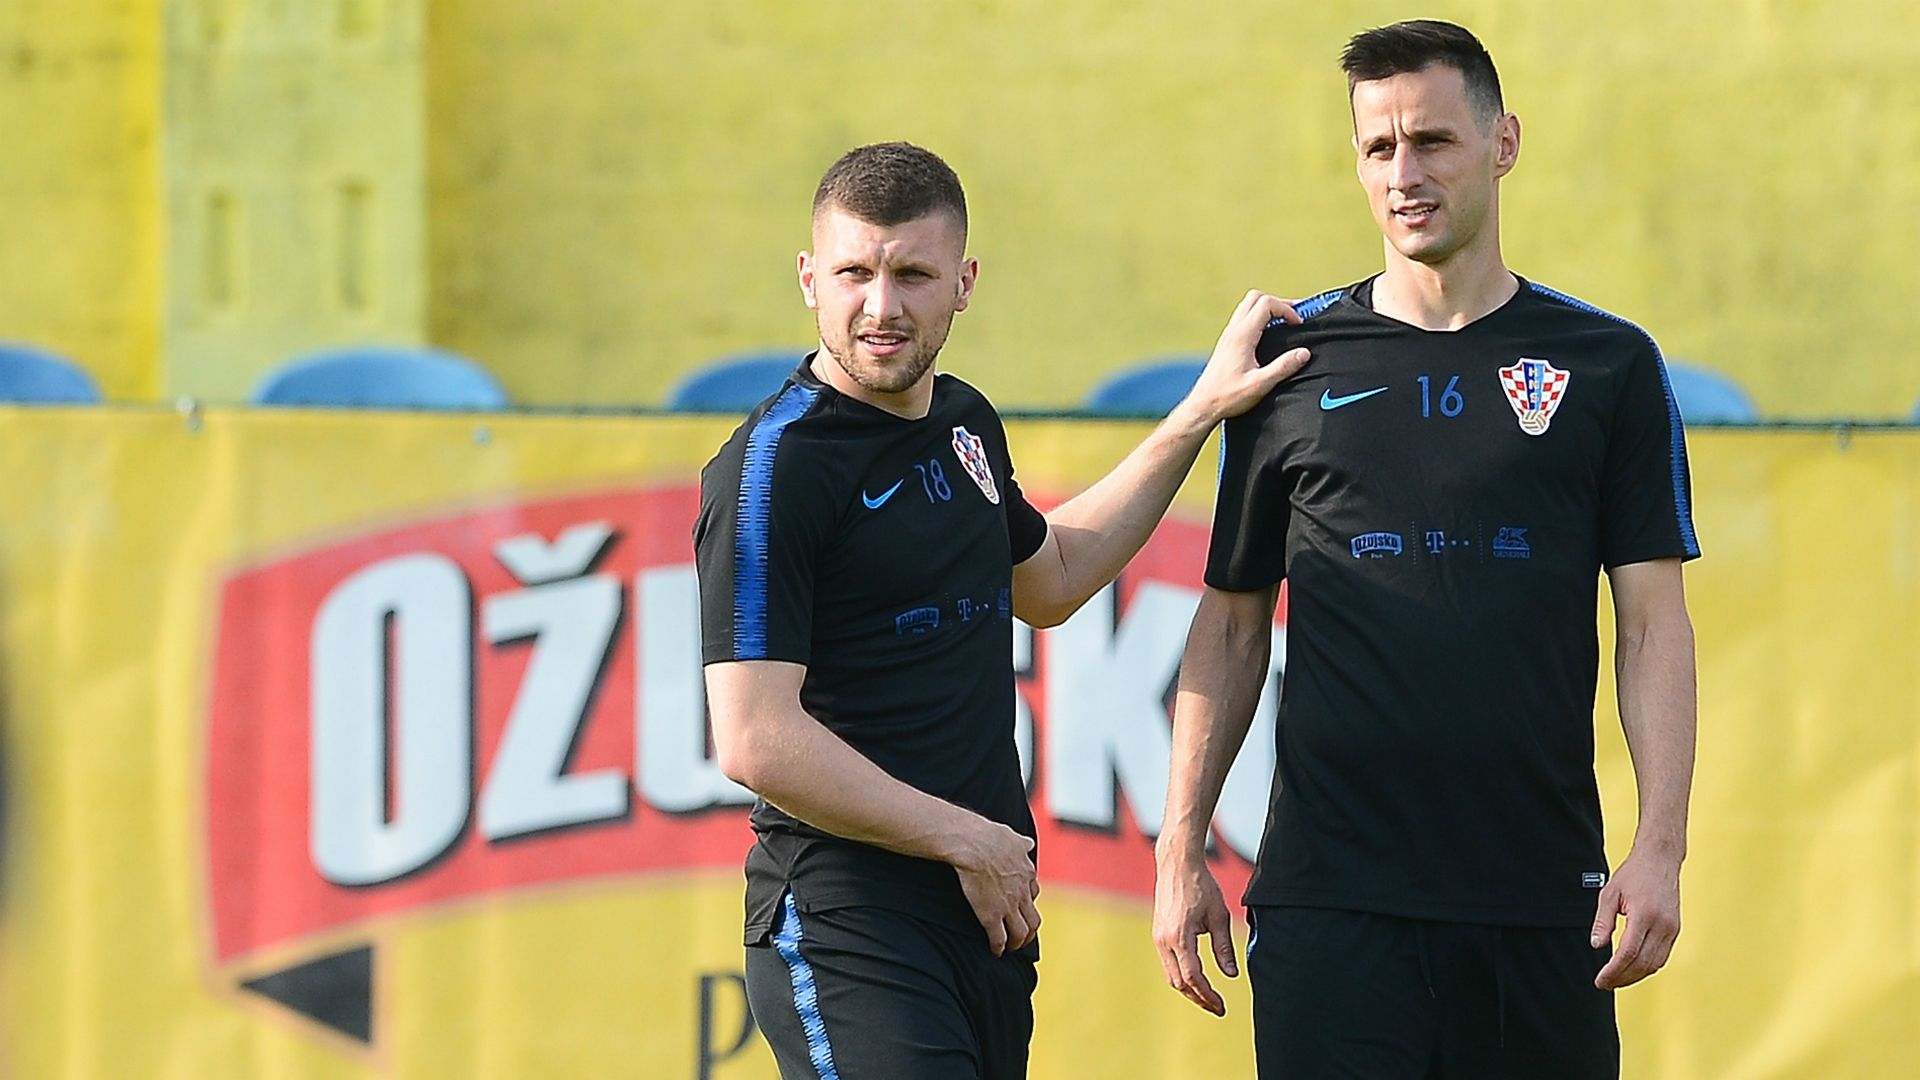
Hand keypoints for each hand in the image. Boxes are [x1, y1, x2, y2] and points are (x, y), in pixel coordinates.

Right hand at [952, 822, 1040, 955]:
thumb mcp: (1012, 836)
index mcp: (1026, 873)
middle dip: (1030, 931)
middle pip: (1033, 919)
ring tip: (1012, 948)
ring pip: (1021, 933)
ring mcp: (1007, 906)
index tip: (1022, 907)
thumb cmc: (988, 836)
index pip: (1033, 894)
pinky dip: (999, 948)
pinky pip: (999, 939)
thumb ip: (1020, 842)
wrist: (972, 843)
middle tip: (1024, 936)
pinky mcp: (991, 916)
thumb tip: (1027, 842)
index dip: (1028, 903)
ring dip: (1018, 943)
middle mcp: (1021, 893)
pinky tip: (995, 951)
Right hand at [1152, 851, 1237, 1015]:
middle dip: (1199, 998)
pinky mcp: (1158, 934)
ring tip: (1209, 997)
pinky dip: (1182, 976)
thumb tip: (1231, 974)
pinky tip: (1197, 979)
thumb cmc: (1200, 885)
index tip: (1222, 1005)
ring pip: (1171, 976)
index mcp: (1179, 937)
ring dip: (1190, 990)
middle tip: (1218, 1007)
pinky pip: (1168, 964)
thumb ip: (1224, 947)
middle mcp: (1164, 941)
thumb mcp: (1219, 915)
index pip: (1193, 977)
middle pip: (1179, 983)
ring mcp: (1158, 938)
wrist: (1177, 864)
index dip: (1208, 995)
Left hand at [1182, 290, 1312, 422]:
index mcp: (1242, 336)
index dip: (1286, 309)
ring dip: (1268, 309)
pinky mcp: (1227, 343)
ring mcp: (1228, 335)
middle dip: (1278, 303)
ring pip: (1248, 306)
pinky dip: (1259, 319)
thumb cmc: (1228, 397)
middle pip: (1256, 298)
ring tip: (1284, 324)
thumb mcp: (1260, 384)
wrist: (1203, 405)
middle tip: (1294, 318)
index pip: (1266, 304)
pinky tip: (1269, 336)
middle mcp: (1233, 331)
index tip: (1298, 325)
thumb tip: (1304, 353)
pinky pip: (1243, 319)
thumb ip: (1283, 367)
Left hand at [1591, 847, 1681, 988]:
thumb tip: (1596, 945)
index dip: (1613, 971)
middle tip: (1605, 983)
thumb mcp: (1609, 894)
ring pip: (1655, 964)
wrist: (1659, 861)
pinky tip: (1633, 969)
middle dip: (1622, 978)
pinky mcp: (1675, 930)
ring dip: (1635, 976)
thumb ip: (1603, 922)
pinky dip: (1647, 967)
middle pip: (1642, 964)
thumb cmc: (1634, 874)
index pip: (1628, 953)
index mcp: (1644, 915)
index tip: (1601, 980)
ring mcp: (1672, 929)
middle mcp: (1662, 925)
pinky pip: (1662, 957)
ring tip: (1616, 979)